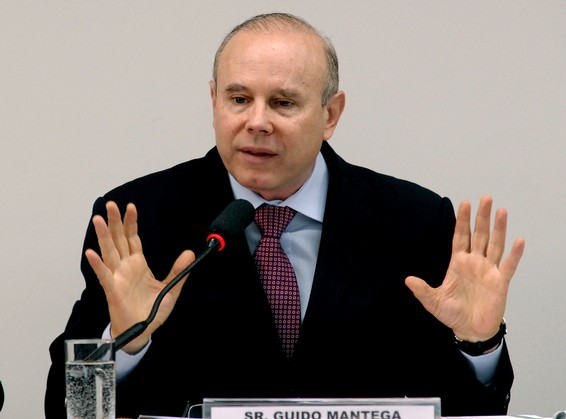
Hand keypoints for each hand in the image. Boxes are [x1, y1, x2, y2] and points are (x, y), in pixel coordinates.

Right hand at [85, 201, 194, 353]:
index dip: (131, 223)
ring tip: (98, 220)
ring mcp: (117, 277)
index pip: (132, 238)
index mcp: (138, 264)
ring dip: (103, 236)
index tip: (130, 207)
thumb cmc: (151, 311)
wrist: (142, 331)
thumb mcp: (170, 288)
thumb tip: (189, 253)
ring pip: (109, 253)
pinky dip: (97, 265)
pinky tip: (91, 253)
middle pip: (118, 240)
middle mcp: (125, 267)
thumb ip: (179, 270)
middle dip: (114, 222)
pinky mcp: (113, 290)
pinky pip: (104, 276)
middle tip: (111, 205)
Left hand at [405, 195, 524, 341]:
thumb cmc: (452, 314)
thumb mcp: (433, 301)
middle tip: (485, 198)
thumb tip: (407, 280)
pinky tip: (519, 241)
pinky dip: (514, 254)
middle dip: (482, 217)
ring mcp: (488, 271)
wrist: (470, 330)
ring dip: (499, 228)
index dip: (462, 221)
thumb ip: (422, 290)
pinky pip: (508, 265)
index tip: (464, 203)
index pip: (461, 236)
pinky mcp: (500, 282)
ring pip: (495, 244)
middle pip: (479, 235)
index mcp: (458, 263)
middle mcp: (474, 262)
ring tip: (501, 211)